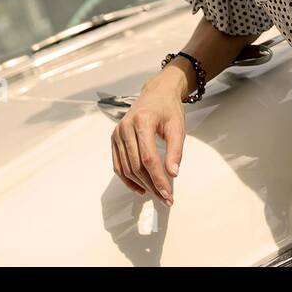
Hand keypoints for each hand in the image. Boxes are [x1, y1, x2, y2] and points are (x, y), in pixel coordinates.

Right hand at [112, 84, 184, 205]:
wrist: (156, 93)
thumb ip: (175, 151)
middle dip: (151, 185)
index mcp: (142, 122)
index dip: (158, 178)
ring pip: (126, 168)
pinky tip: (140, 187)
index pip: (148, 158)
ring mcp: (117, 133)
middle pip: (136, 165)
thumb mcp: (177, 127)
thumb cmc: (168, 109)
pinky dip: (128, 179)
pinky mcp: (114, 139)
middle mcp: (125, 127)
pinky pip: (118, 165)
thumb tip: (172, 174)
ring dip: (141, 185)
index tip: (167, 194)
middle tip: (165, 198)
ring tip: (156, 194)